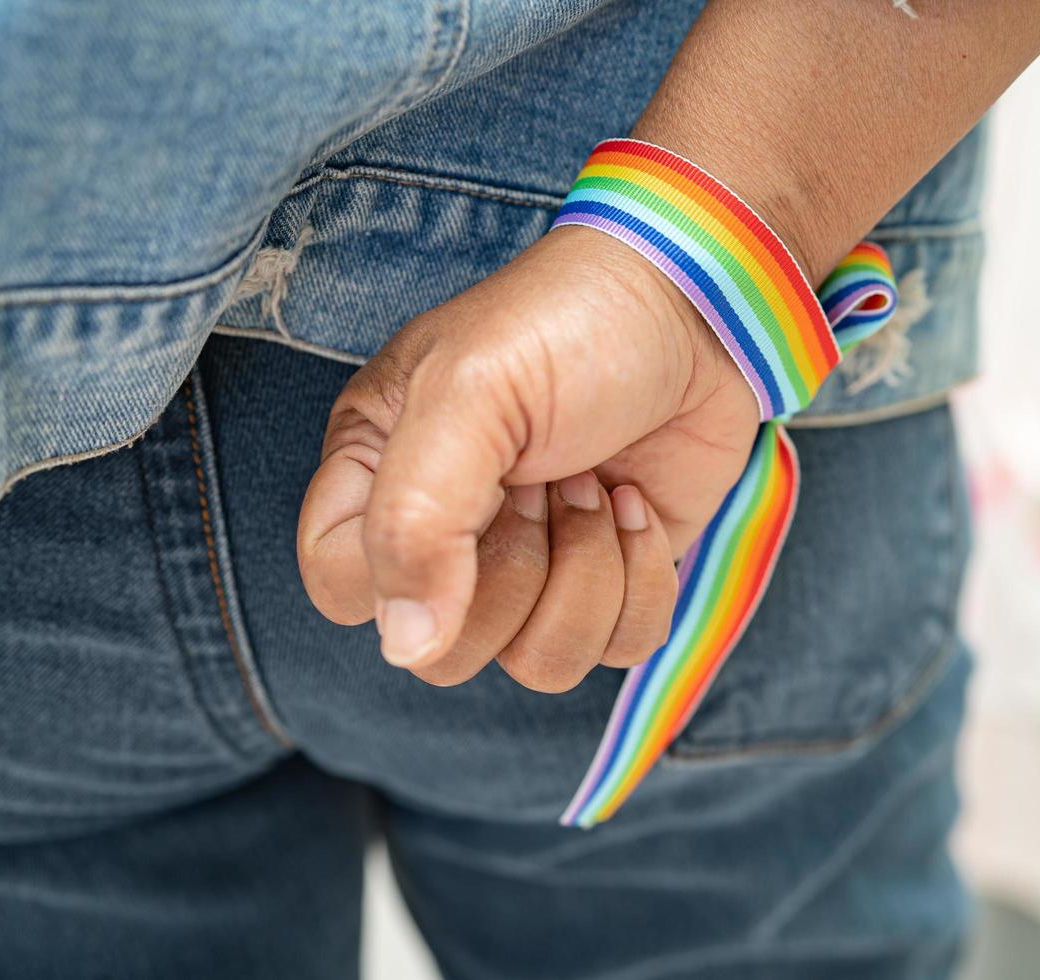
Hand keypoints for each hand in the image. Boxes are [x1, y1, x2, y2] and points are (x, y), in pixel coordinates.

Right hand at [296, 224, 762, 690]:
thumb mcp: (470, 395)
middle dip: (516, 571)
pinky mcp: (609, 580)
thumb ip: (414, 519)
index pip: (341, 589)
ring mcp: (530, 566)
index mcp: (380, 476)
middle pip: (445, 652)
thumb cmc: (569, 326)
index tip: (471, 506)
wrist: (698, 306)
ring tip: (594, 485)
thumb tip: (407, 648)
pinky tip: (634, 504)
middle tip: (542, 480)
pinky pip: (615, 650)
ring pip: (536, 664)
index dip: (400, 577)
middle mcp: (446, 534)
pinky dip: (641, 582)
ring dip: (585, 576)